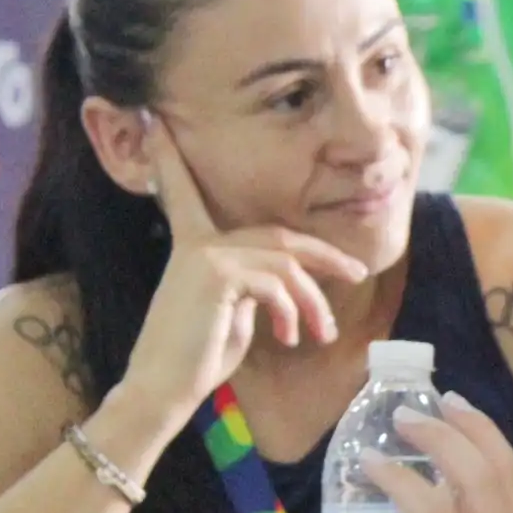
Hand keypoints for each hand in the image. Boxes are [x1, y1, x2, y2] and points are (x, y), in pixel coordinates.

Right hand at [119, 116, 368, 419]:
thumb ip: (253, 287)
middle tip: (357, 272)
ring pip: (286, 264)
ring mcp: (205, 256)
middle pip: (280, 235)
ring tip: (323, 332)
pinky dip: (293, 312)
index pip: (186, 193)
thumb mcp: (233, 313)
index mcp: (193, 246)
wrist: (163, 390)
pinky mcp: (216, 276)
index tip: (156, 121)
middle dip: (324, 256)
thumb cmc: (198, 358)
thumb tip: (285, 288)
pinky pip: (277, 284)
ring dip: (314, 301)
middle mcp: (197, 243)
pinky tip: (291, 337)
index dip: (170, 158)